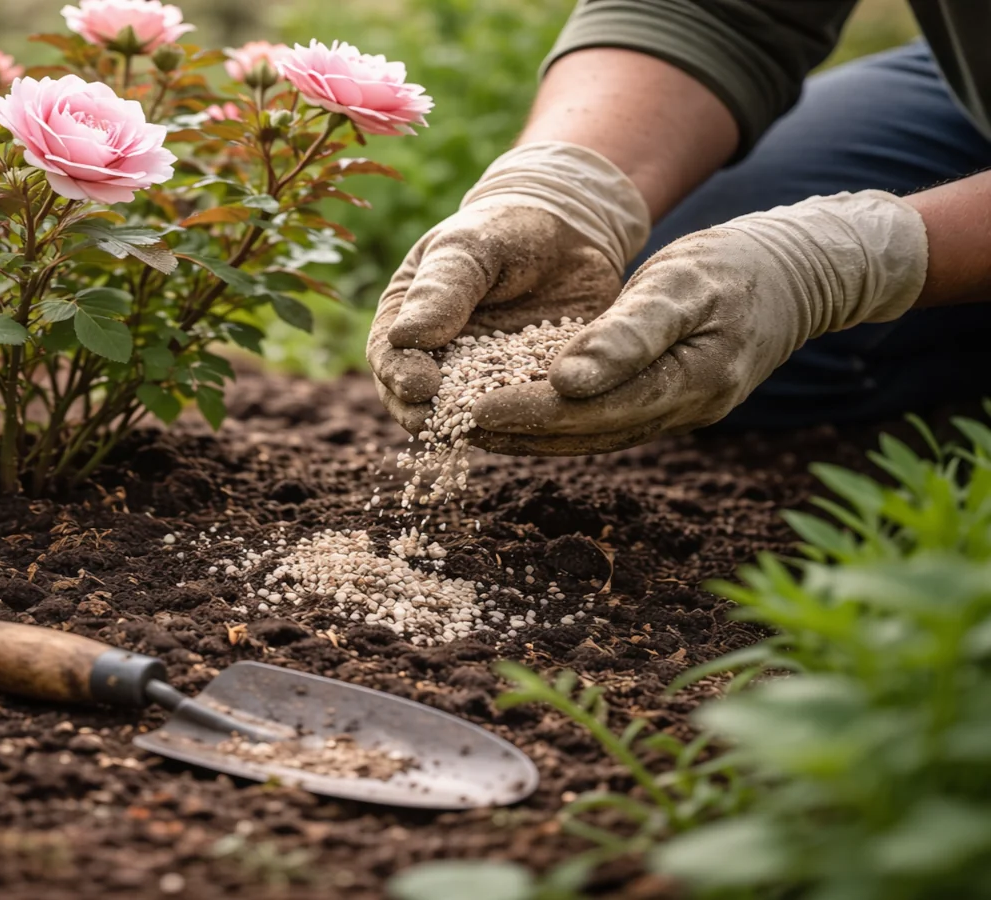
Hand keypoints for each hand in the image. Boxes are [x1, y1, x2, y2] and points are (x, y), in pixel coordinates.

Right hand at [369, 141, 648, 434]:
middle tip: (451, 426)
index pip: (389, 359)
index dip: (399, 377)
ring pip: (472, 418)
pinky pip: (523, 417)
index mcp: (405, 322)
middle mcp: (436, 361)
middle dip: (434, 418)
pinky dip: (528, 423)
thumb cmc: (504, 229)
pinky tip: (541, 423)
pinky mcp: (525, 393)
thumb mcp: (469, 247)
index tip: (420, 387)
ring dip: (482, 428)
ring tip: (497, 430)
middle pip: (421, 403)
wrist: (567, 233)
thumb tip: (403, 337)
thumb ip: (440, 289)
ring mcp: (481, 382)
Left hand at [469, 191, 928, 453]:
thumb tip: (566, 382)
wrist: (797, 274)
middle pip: (584, 433)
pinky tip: (511, 411)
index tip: (471, 409)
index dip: (528, 413)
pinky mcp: (668, 403)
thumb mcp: (683, 284)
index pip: (593, 411)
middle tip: (449, 425)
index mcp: (690, 383)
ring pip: (590, 435)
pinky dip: (554, 421)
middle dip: (516, 432)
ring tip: (466, 425)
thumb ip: (628, 333)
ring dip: (529, 435)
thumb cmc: (738, 266)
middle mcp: (683, 410)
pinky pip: (602, 422)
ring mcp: (678, 413)